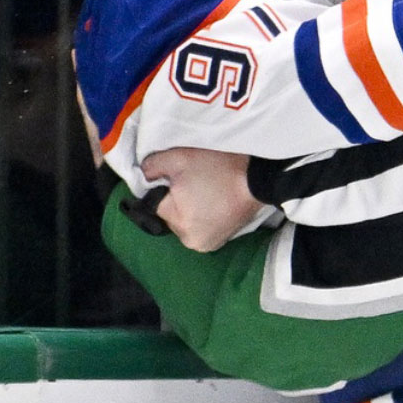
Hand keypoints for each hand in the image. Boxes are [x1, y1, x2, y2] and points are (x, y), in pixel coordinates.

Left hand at [141, 147, 261, 252]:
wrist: (259, 179)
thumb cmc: (219, 168)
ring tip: (208, 192)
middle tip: (197, 182)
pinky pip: (201, 228)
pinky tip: (215, 203)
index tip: (183, 176)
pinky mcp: (220, 242)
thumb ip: (152, 166)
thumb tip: (142, 175)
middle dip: (178, 200)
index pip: (156, 203)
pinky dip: (204, 218)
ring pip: (186, 222)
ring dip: (191, 210)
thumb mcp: (179, 158)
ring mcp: (207, 244)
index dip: (167, 187)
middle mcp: (189, 240)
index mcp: (177, 222)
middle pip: (170, 215)